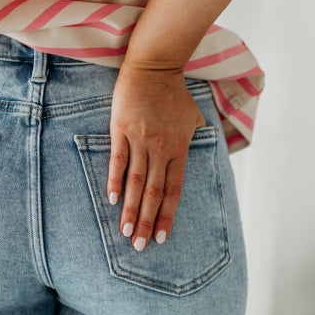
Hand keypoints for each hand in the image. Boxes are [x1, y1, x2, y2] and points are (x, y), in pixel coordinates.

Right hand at [107, 64, 206, 250]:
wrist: (154, 66)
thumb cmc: (174, 93)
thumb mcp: (194, 118)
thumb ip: (196, 139)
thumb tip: (201, 154)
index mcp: (179, 149)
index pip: (174, 191)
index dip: (167, 216)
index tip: (162, 239)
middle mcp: (161, 148)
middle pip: (154, 193)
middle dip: (147, 222)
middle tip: (139, 247)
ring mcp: (140, 139)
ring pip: (136, 182)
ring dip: (131, 210)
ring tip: (125, 232)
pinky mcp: (121, 129)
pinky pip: (118, 160)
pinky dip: (116, 181)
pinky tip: (113, 200)